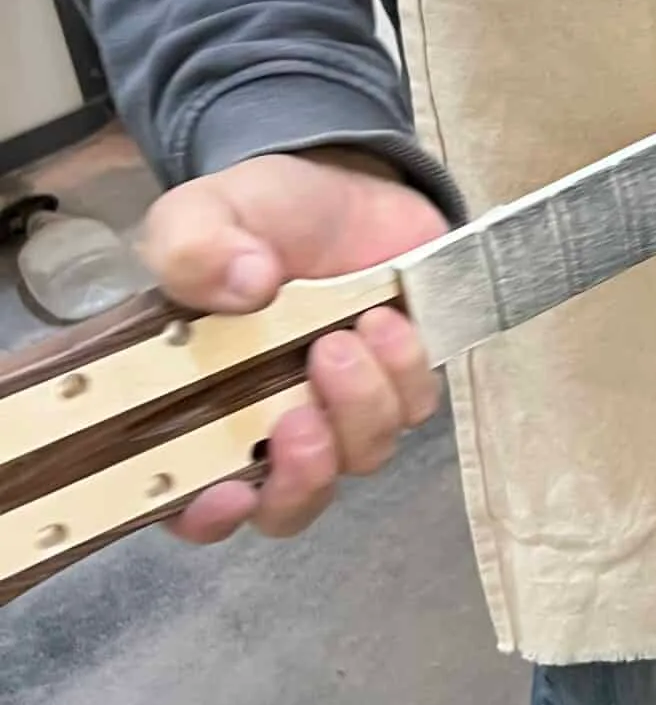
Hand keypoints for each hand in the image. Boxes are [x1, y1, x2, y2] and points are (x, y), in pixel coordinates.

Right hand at [140, 150, 447, 545]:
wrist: (344, 188)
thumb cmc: (259, 217)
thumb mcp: (203, 215)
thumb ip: (192, 248)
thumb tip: (240, 284)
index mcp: (199, 410)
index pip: (192, 503)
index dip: (208, 516)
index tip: (228, 493)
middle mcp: (269, 429)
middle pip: (289, 504)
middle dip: (302, 476)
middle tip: (300, 417)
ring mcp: (341, 413)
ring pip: (360, 456)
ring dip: (357, 407)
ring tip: (345, 336)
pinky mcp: (400, 385)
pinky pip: (413, 409)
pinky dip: (403, 373)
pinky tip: (386, 321)